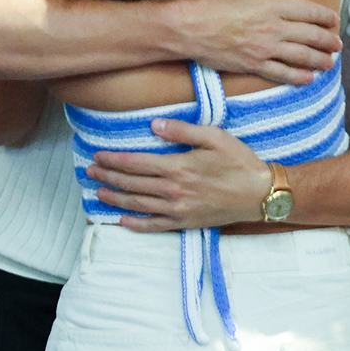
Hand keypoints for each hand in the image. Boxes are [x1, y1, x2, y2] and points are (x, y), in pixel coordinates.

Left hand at [85, 119, 271, 230]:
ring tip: (98, 193)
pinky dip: (135, 224)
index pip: (136, 163)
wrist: (259, 194)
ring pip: (137, 204)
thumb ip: (183, 130)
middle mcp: (173, 190)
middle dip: (107, 177)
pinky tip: (122, 220)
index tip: (98, 156)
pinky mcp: (185, 222)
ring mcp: (178, 209)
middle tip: (90, 172)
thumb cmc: (239, 162)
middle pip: (131, 184)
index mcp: (178, 166)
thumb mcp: (215, 137)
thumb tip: (156, 124)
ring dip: (115, 199)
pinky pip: (154, 226)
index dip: (114, 160)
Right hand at [173, 0, 342, 84]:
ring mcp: (263, 48)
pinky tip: (308, 79)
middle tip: (338, 45)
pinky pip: (281, 73)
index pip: (308, 10)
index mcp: (272, 4)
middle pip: (310, 35)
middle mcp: (272, 27)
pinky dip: (297, 77)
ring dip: (318, 60)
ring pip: (300, 57)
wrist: (185, 27)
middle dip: (328, 41)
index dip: (325, 16)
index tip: (334, 20)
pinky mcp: (252, 65)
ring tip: (329, 63)